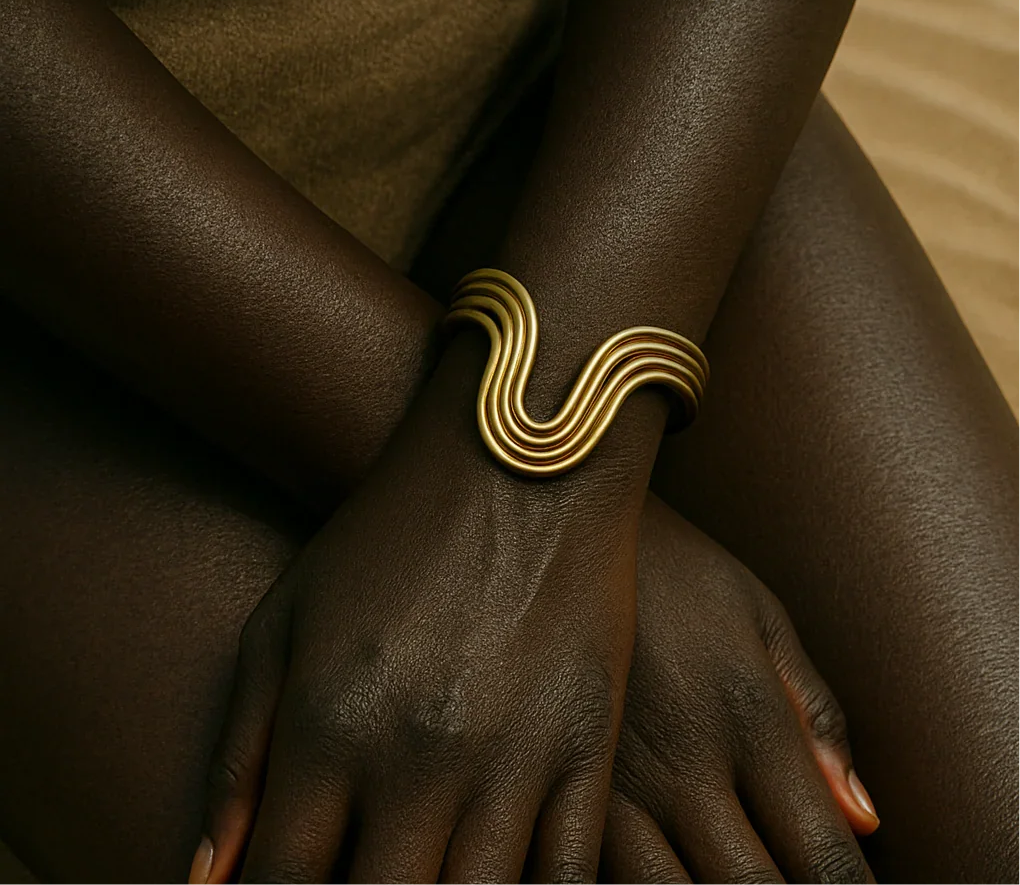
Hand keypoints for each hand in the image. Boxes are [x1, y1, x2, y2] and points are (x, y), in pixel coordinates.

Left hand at [190, 351, 647, 884]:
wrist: (519, 458)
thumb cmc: (389, 531)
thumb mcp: (285, 619)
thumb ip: (238, 753)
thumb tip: (206, 881)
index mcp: (327, 729)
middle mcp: (417, 760)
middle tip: (360, 883)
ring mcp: (512, 758)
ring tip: (422, 878)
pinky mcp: (588, 745)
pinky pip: (567, 878)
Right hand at [601, 495, 878, 884]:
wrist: (567, 523)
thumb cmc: (677, 567)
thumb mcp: (762, 618)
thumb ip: (815, 718)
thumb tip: (862, 821)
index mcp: (749, 718)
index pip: (822, 857)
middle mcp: (684, 760)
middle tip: (787, 882)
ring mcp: (615, 776)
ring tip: (721, 869)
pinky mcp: (561, 776)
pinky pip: (605, 872)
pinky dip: (643, 884)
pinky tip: (665, 864)